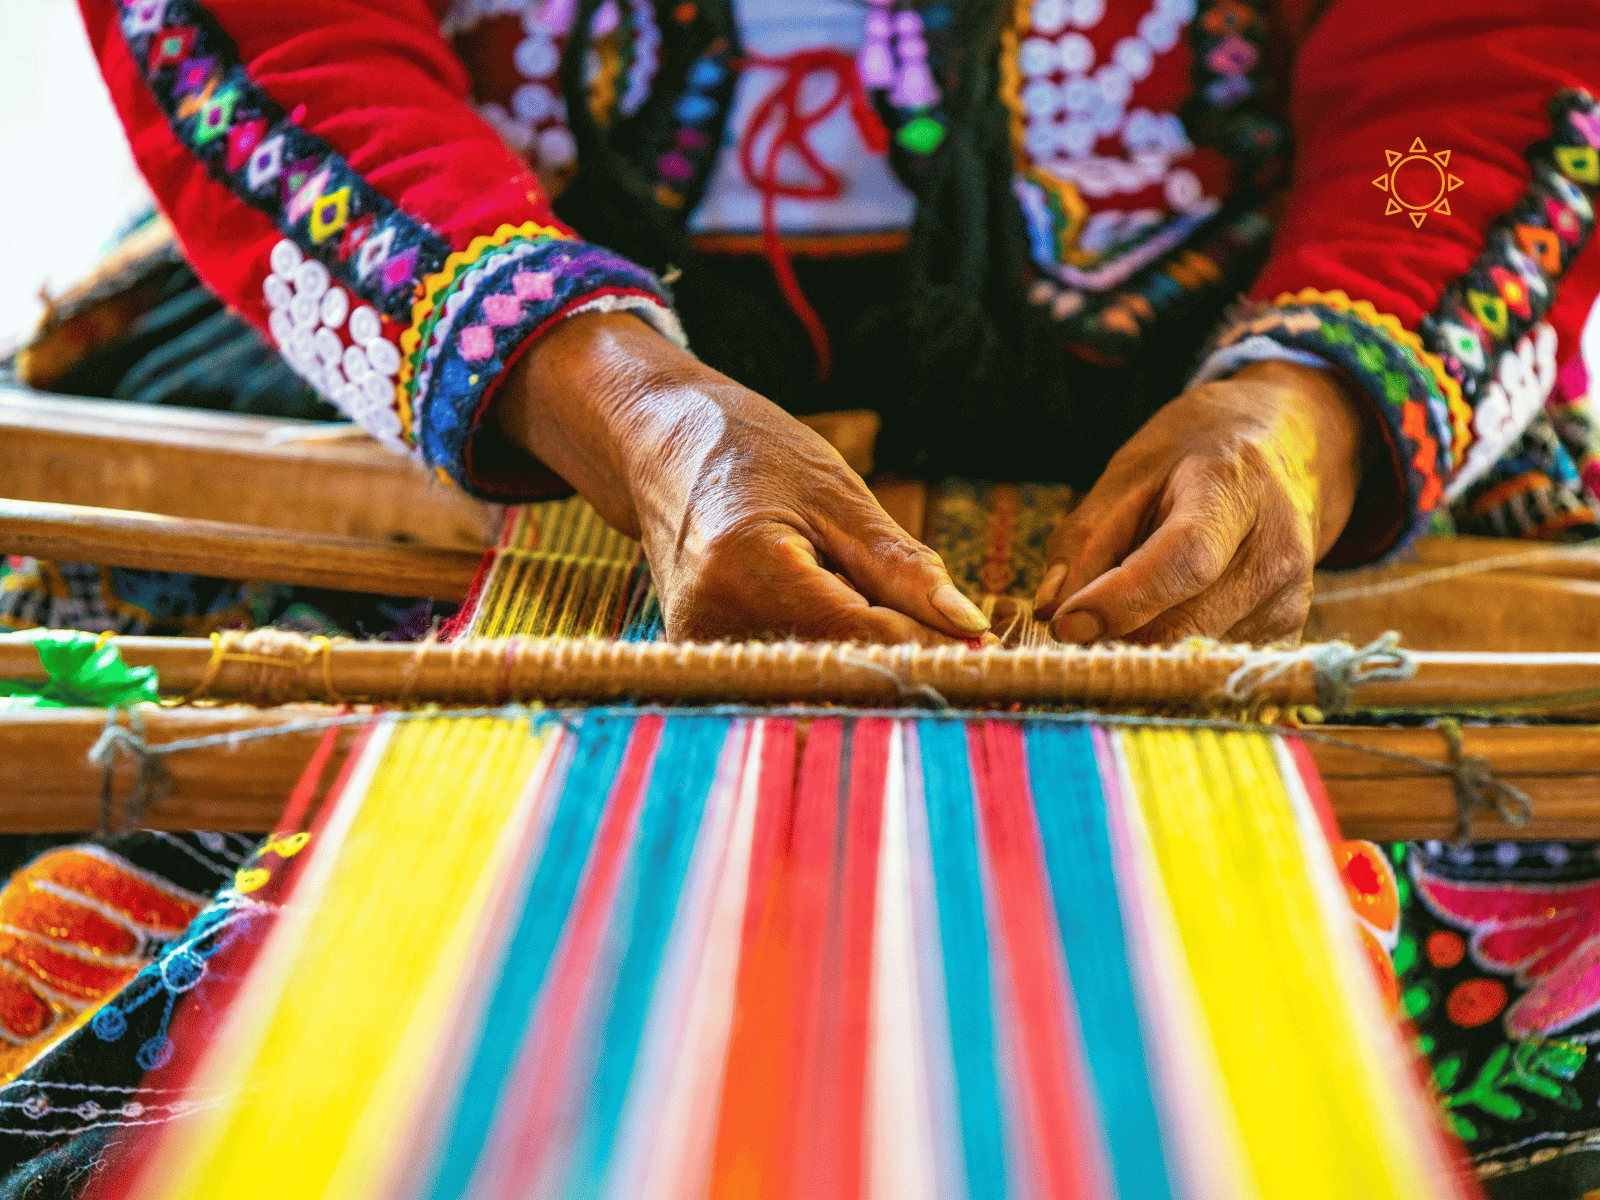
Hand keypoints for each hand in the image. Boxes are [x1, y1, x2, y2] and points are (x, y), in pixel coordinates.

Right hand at [492, 312, 989, 643]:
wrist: (658, 446)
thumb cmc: (749, 452)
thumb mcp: (838, 492)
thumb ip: (902, 567)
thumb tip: (969, 628)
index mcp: (749, 570)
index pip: (865, 640)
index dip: (934, 649)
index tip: (989, 650)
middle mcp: (713, 623)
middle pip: (842, 671)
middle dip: (908, 662)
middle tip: (961, 646)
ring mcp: (701, 650)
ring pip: (819, 678)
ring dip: (868, 659)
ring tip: (889, 617)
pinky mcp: (704, 662)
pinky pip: (790, 670)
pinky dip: (831, 653)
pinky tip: (842, 620)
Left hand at [1033, 359, 1365, 644]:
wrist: (1278, 452)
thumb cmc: (1190, 462)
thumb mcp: (1127, 475)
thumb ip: (1085, 540)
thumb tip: (1051, 610)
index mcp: (1234, 492)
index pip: (1185, 560)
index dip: (1121, 600)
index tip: (1064, 626)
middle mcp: (1275, 552)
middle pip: (1185, 624)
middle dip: (1116, 638)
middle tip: (1070, 631)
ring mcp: (1288, 601)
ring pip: (1191, 655)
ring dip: (1140, 647)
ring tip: (1125, 606)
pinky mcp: (1285, 635)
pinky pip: (1209, 665)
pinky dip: (1169, 654)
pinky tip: (1160, 619)